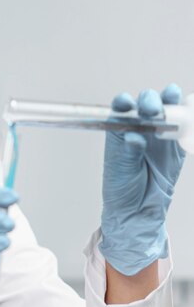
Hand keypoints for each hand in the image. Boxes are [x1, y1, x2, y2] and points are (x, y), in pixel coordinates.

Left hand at [100, 84, 185, 275]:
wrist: (139, 209)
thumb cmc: (121, 188)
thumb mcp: (121, 170)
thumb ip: (128, 152)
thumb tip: (133, 137)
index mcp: (119, 131)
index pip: (121, 108)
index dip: (124, 102)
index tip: (127, 104)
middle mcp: (139, 127)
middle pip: (146, 103)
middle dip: (150, 101)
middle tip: (154, 111)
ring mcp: (159, 134)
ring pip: (167, 109)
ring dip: (170, 100)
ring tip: (172, 97)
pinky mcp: (177, 145)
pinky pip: (185, 127)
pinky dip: (189, 117)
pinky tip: (189, 110)